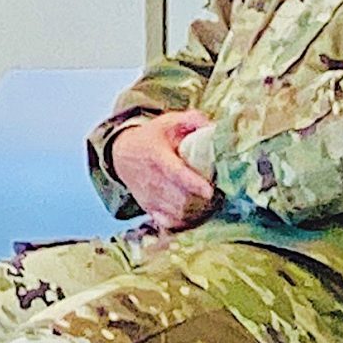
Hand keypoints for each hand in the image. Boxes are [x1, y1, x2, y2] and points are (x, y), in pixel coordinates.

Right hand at [110, 110, 219, 232]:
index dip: (194, 184)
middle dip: (202, 200)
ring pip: (177, 212)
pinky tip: (195, 214)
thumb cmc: (152, 138)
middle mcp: (151, 180)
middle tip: (219, 195)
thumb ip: (191, 120)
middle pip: (180, 198)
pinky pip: (169, 222)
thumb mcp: (168, 122)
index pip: (176, 173)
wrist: (122, 154)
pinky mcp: (149, 208)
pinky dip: (184, 222)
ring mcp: (149, 196)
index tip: (210, 190)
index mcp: (157, 157)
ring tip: (211, 204)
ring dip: (196, 211)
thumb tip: (213, 127)